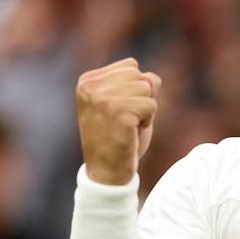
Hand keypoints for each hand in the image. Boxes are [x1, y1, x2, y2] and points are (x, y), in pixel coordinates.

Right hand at [76, 58, 160, 184]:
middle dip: (141, 98)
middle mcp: (91, 86)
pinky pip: (151, 105)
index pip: (131, 66)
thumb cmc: (117, 136)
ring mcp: (103, 98)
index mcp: (88, 80)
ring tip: (127, 126)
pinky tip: (131, 133)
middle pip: (140, 76)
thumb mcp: (123, 100)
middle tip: (124, 120)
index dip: (134, 90)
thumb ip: (137, 82)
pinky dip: (148, 121)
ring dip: (145, 110)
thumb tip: (151, 78)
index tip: (118, 110)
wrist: (106, 172)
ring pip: (147, 89)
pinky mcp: (119, 112)